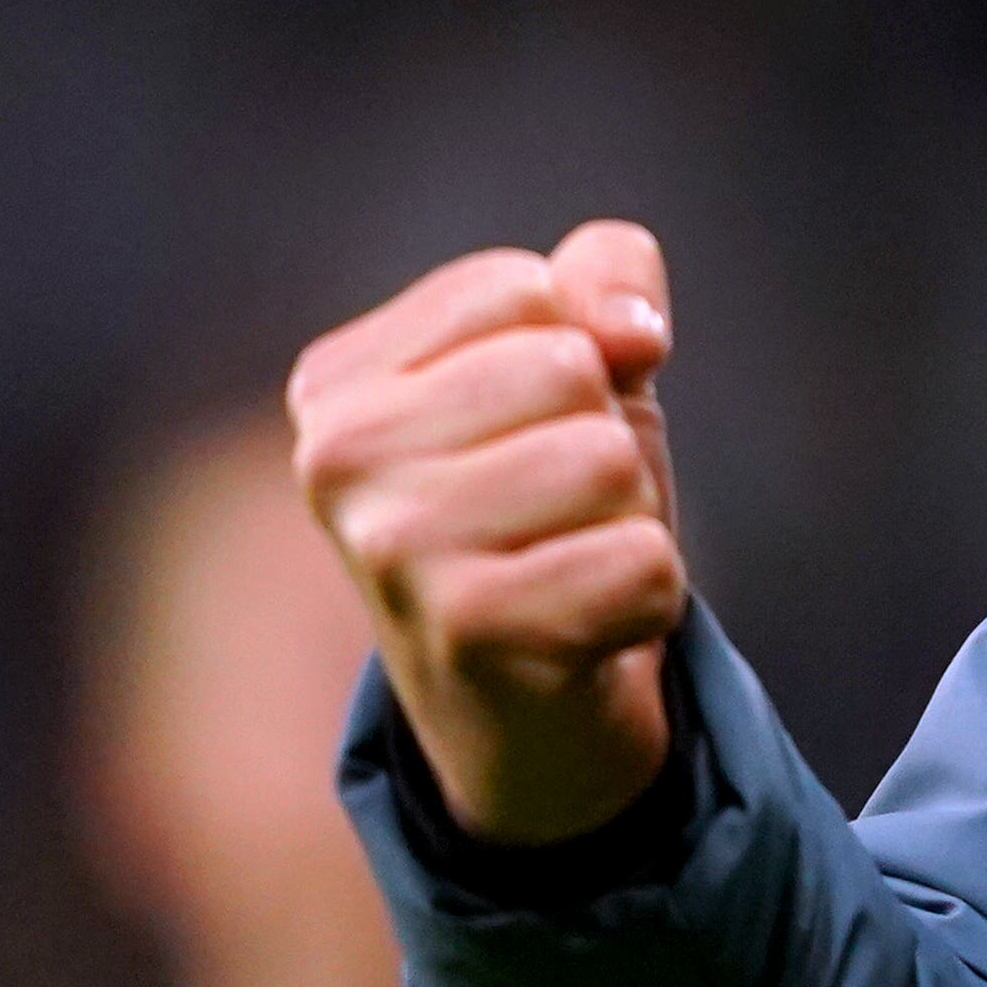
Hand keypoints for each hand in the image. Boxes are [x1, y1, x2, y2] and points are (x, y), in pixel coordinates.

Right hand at [286, 222, 686, 845]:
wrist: (529, 705)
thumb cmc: (548, 510)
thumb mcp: (579, 370)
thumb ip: (603, 281)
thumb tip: (630, 327)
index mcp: (339, 384)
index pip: (521, 287)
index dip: (579, 350)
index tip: (539, 426)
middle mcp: (335, 462)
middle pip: (567, 368)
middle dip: (604, 438)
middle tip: (558, 512)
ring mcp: (391, 550)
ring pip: (607, 461)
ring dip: (626, 517)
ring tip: (568, 562)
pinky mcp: (467, 631)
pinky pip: (641, 562)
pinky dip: (650, 594)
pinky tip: (585, 627)